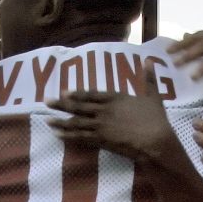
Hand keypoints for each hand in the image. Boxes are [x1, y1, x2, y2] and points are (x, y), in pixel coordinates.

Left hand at [46, 61, 176, 163]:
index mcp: (115, 98)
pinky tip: (58, 135)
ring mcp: (100, 126)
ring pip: (76, 123)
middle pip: (78, 107)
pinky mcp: (101, 141)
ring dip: (60, 122)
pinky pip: (80, 138)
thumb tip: (149, 60)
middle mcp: (104, 110)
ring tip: (47, 120)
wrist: (154, 141)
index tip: (64, 92)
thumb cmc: (156, 119)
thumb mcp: (153, 96)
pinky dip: (68, 136)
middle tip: (47, 101)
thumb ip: (148, 78)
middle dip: (61, 104)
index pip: (91, 94)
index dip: (77, 94)